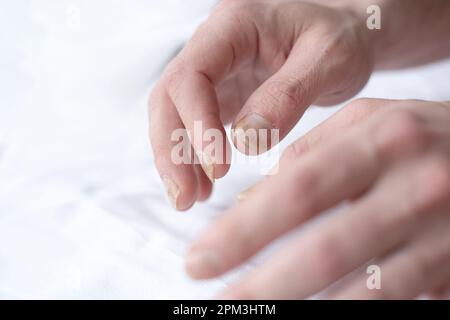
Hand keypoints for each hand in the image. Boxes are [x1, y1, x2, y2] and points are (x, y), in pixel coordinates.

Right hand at [149, 0, 374, 209]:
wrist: (343, 34)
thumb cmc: (341, 37)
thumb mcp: (330, 58)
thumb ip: (289, 94)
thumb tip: (246, 140)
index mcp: (234, 25)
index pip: (193, 74)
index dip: (197, 122)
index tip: (219, 167)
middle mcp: (213, 47)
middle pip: (168, 97)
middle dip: (171, 148)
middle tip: (185, 196)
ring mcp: (214, 73)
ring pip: (173, 115)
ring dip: (176, 158)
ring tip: (191, 198)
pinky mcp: (221, 96)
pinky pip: (193, 127)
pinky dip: (192, 158)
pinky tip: (203, 185)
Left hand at [186, 98, 449, 298]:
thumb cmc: (423, 136)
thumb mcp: (372, 121)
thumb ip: (311, 152)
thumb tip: (252, 198)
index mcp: (383, 139)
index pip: (298, 189)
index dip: (244, 229)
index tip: (200, 256)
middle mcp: (415, 185)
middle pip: (324, 247)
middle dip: (261, 282)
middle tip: (213, 297)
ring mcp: (442, 232)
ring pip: (363, 289)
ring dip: (299, 307)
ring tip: (248, 314)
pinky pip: (393, 299)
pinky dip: (345, 311)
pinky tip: (307, 314)